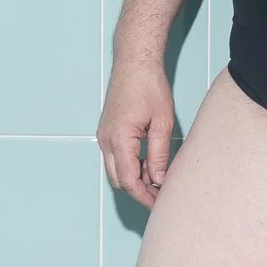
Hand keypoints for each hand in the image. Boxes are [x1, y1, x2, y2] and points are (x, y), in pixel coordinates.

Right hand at [96, 59, 176, 207]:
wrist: (134, 62)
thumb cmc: (149, 87)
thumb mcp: (162, 123)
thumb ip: (159, 154)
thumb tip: (158, 179)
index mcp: (119, 139)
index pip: (129, 181)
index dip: (144, 196)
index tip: (160, 204)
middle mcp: (106, 140)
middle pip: (119, 180)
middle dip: (138, 191)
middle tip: (160, 197)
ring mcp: (104, 135)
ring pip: (116, 169)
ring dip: (134, 178)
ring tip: (158, 180)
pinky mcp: (107, 130)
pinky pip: (115, 157)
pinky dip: (130, 165)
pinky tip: (148, 164)